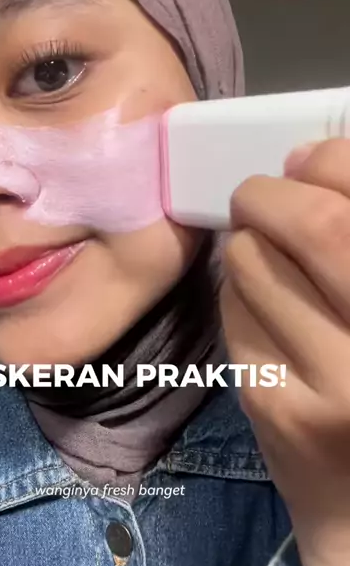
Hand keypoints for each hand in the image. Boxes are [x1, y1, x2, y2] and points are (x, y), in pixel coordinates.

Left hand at [219, 138, 349, 565]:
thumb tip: (310, 160)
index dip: (332, 161)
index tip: (309, 160)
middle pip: (316, 225)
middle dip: (272, 192)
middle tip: (260, 193)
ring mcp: (332, 382)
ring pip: (255, 264)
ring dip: (247, 241)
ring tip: (261, 248)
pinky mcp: (274, 406)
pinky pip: (233, 312)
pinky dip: (236, 289)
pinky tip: (258, 302)